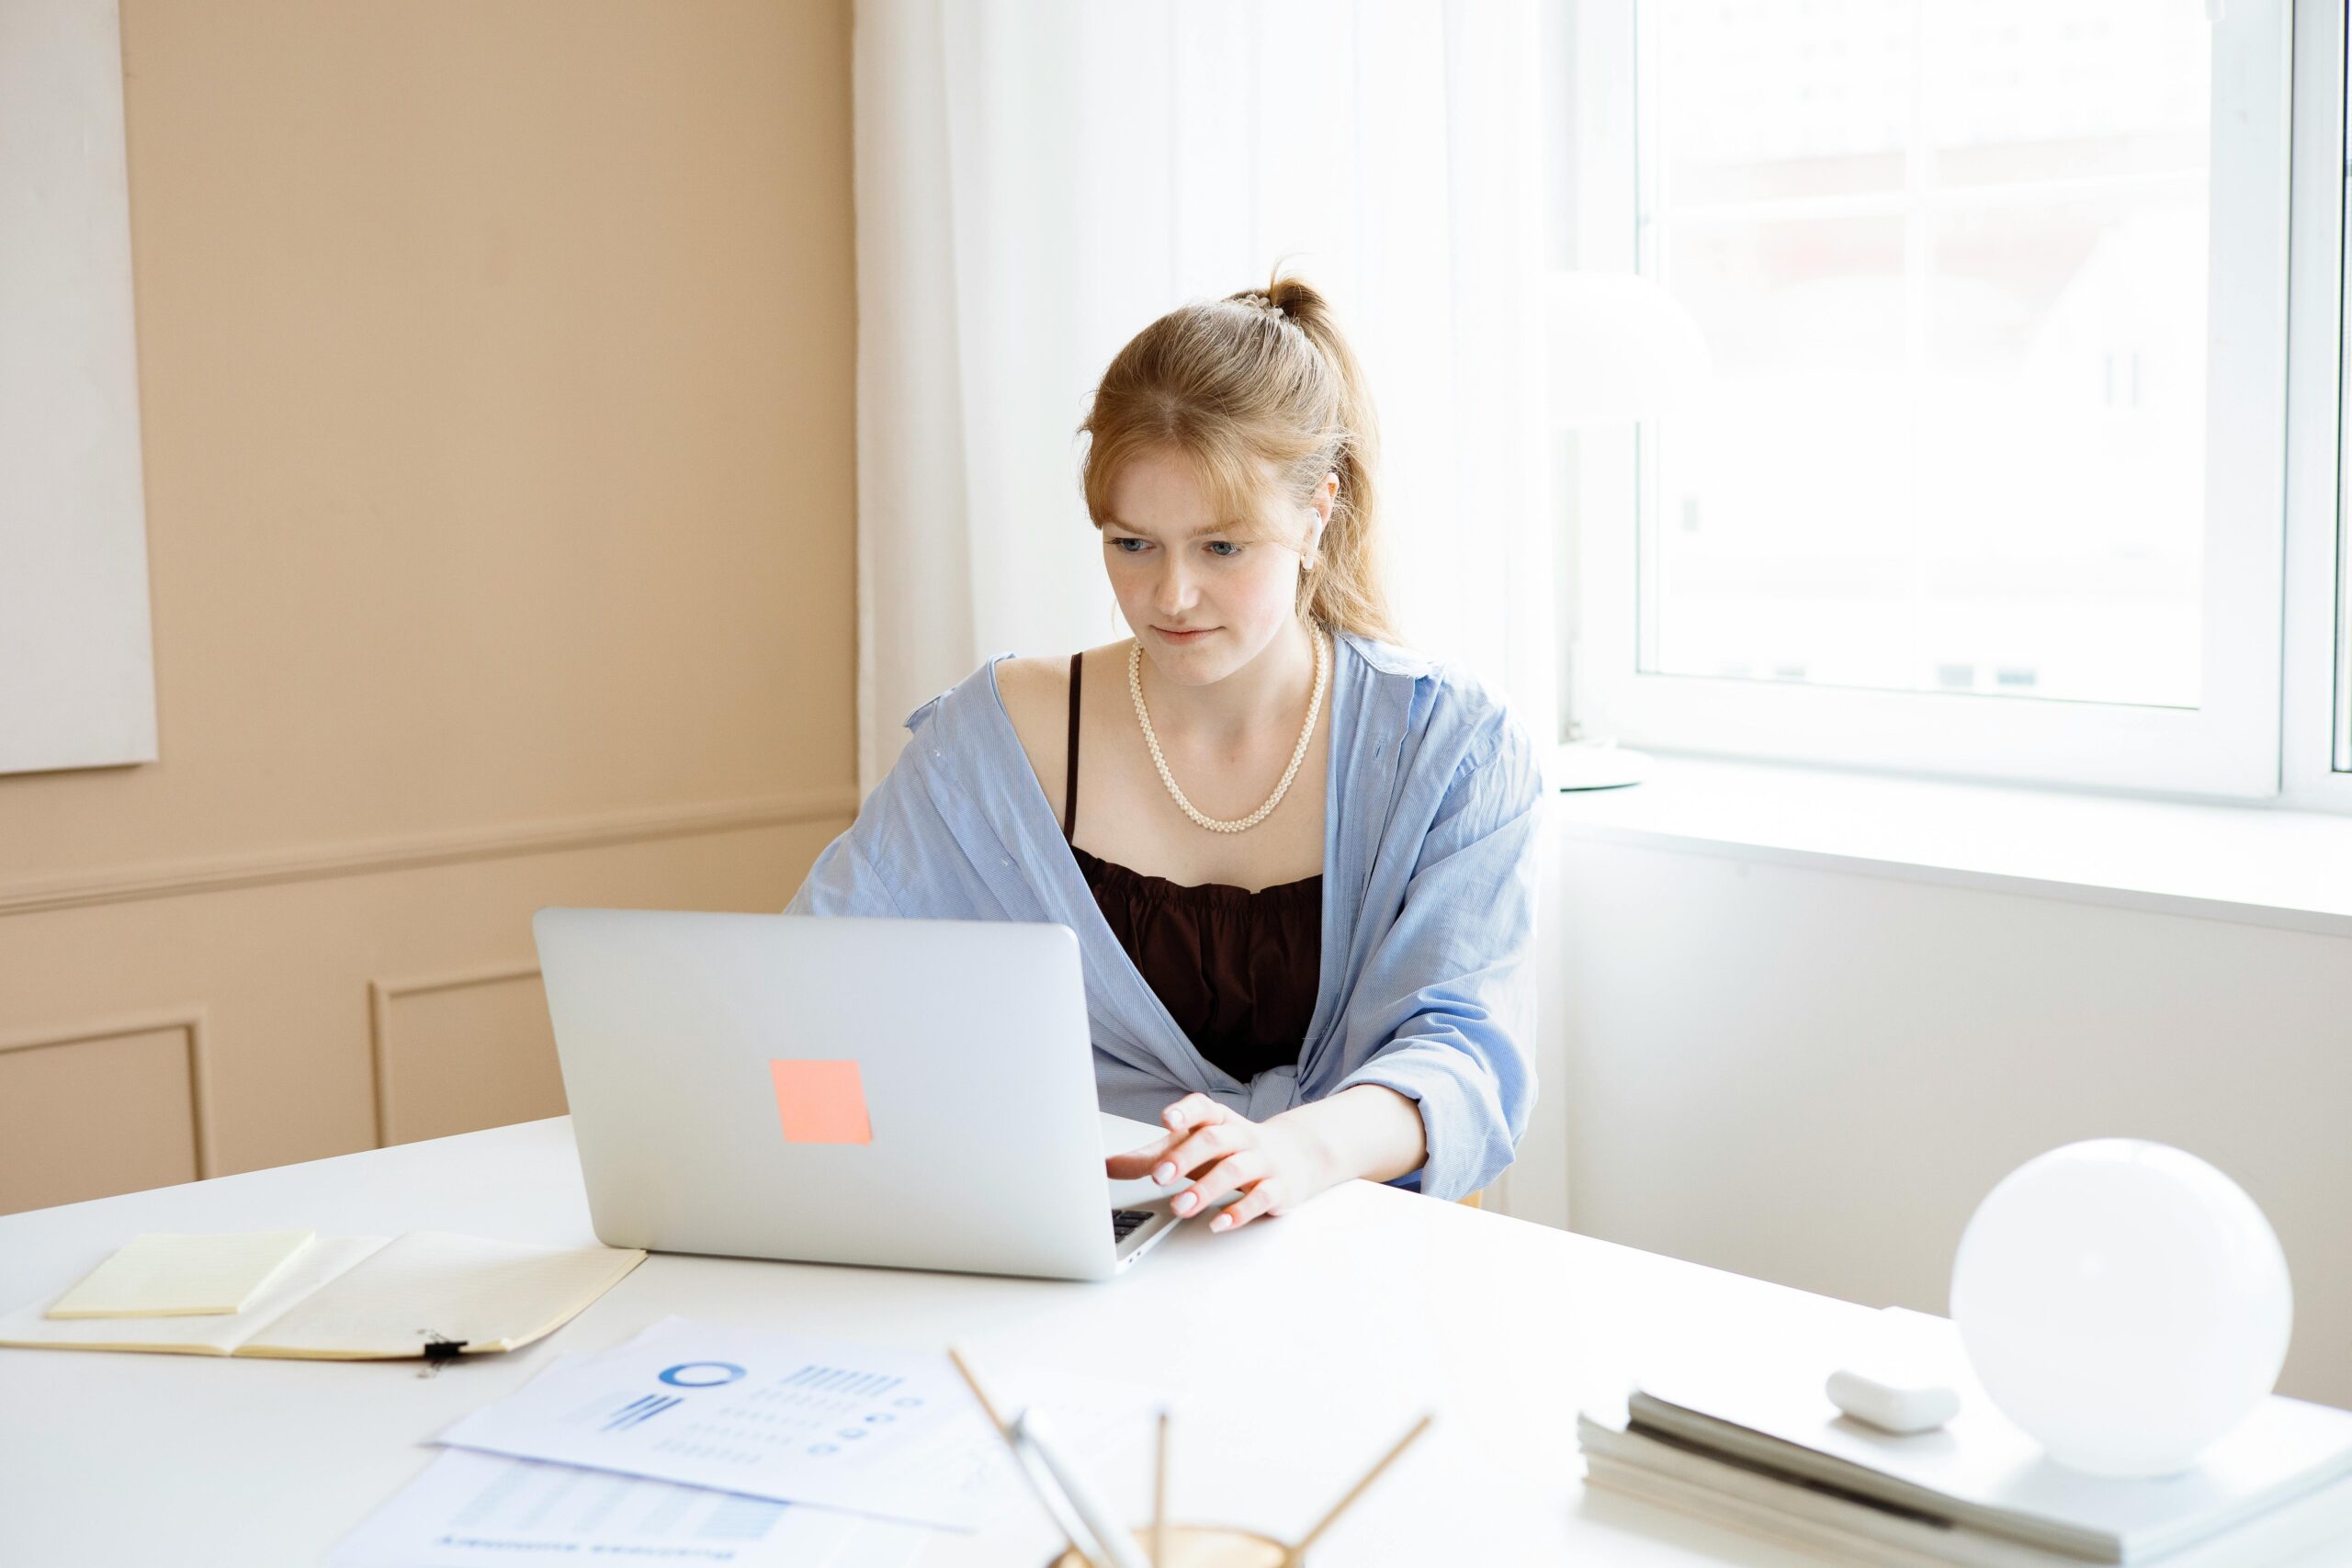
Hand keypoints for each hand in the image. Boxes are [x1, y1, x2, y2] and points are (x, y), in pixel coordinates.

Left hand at [1104, 1093, 1337, 1233]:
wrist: (1293, 1156)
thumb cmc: (1230, 1151)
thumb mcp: (1191, 1148)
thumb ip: (1149, 1157)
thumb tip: (1105, 1166)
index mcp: (1217, 1120)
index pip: (1202, 1108)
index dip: (1185, 1112)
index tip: (1167, 1120)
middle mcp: (1240, 1136)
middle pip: (1214, 1140)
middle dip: (1185, 1157)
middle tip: (1160, 1176)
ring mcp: (1261, 1161)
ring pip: (1235, 1170)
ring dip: (1206, 1189)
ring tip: (1180, 1207)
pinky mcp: (1277, 1188)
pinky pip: (1261, 1198)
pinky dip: (1239, 1211)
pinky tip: (1219, 1223)